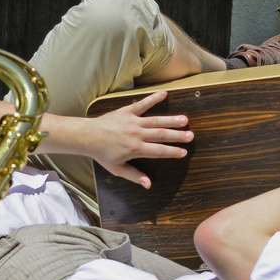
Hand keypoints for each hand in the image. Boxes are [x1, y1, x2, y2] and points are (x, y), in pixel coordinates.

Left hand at [79, 90, 193, 186]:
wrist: (88, 137)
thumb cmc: (103, 154)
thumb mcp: (118, 169)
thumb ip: (135, 176)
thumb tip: (148, 185)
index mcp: (135, 149)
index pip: (159, 151)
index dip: (172, 152)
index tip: (183, 152)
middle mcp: (136, 134)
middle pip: (161, 135)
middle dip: (177, 136)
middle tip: (191, 136)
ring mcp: (133, 121)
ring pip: (156, 120)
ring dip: (171, 120)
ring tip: (185, 120)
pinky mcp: (127, 111)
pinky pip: (142, 104)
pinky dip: (153, 98)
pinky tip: (164, 94)